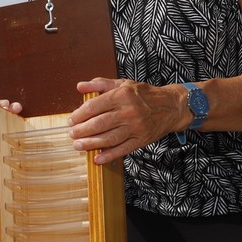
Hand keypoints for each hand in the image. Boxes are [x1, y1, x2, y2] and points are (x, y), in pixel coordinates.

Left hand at [69, 77, 188, 164]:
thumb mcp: (123, 84)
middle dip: (81, 131)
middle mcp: (129, 111)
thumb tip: (79, 86)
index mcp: (122, 95)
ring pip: (108, 138)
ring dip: (90, 144)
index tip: (71, 120)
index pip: (94, 106)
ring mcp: (136, 127)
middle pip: (99, 124)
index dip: (79, 115)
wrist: (171, 106)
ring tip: (78, 145)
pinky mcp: (141, 139)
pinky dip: (109, 156)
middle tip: (72, 134)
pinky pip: (122, 149)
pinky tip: (97, 158)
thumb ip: (100, 84)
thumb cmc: (144, 95)